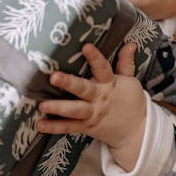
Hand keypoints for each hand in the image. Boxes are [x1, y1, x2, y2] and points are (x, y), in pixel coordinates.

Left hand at [37, 42, 143, 170]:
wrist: (136, 131)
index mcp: (110, 84)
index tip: (86, 47)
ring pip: (74, 110)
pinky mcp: (86, 127)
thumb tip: (130, 44)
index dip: (94, 58)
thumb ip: (126, 63)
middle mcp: (99, 98)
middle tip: (54, 77)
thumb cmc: (131, 102)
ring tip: (42, 104)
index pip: (102, 68)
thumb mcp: (130, 81)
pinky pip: (69, 127)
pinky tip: (40, 125)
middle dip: (69, 83)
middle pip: (83, 90)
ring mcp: (92, 114)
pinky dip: (54, 127)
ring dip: (58, 107)